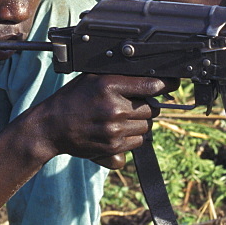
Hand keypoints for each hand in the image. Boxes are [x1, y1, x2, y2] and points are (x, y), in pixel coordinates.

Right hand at [32, 74, 178, 168]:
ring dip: (140, 123)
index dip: (167, 84)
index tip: (174, 84)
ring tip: (120, 118)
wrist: (51, 126)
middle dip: (146, 106)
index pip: (152, 85)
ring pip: (147, 127)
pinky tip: (117, 131)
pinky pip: (138, 142)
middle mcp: (114, 108)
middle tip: (130, 104)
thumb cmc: (73, 99)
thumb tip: (153, 78)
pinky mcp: (113, 147)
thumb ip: (122, 77)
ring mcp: (114, 130)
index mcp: (110, 86)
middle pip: (152, 109)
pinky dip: (133, 137)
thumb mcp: (94, 79)